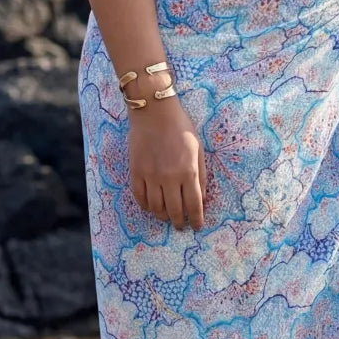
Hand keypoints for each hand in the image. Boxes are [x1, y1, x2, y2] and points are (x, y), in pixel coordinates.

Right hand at [127, 98, 206, 229]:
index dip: (196, 219)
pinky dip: (145, 206)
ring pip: (155, 207)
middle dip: (179, 222)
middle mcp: (169, 178)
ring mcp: (150, 176)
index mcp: (188, 172)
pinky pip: (139, 197)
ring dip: (162, 216)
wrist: (153, 112)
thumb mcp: (198, 149)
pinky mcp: (136, 172)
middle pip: (174, 210)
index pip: (193, 205)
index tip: (197, 226)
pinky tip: (151, 207)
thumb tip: (202, 197)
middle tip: (180, 226)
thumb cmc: (180, 127)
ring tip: (166, 217)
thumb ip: (201, 175)